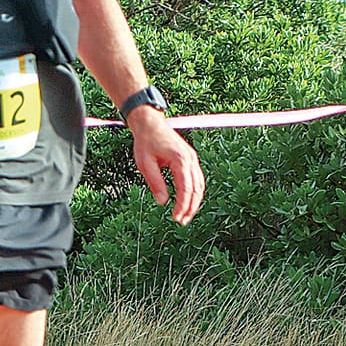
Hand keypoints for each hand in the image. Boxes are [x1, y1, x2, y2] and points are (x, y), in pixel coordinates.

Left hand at [129, 109, 204, 223]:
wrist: (150, 123)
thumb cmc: (146, 141)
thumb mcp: (145, 163)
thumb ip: (155, 182)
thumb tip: (162, 202)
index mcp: (180, 159)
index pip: (185, 188)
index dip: (182, 205)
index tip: (176, 218)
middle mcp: (190, 159)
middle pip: (197, 189)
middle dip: (191, 207)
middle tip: (181, 222)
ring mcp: (192, 159)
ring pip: (200, 185)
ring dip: (194, 202)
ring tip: (185, 216)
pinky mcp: (190, 160)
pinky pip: (197, 179)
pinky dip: (194, 192)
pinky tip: (187, 202)